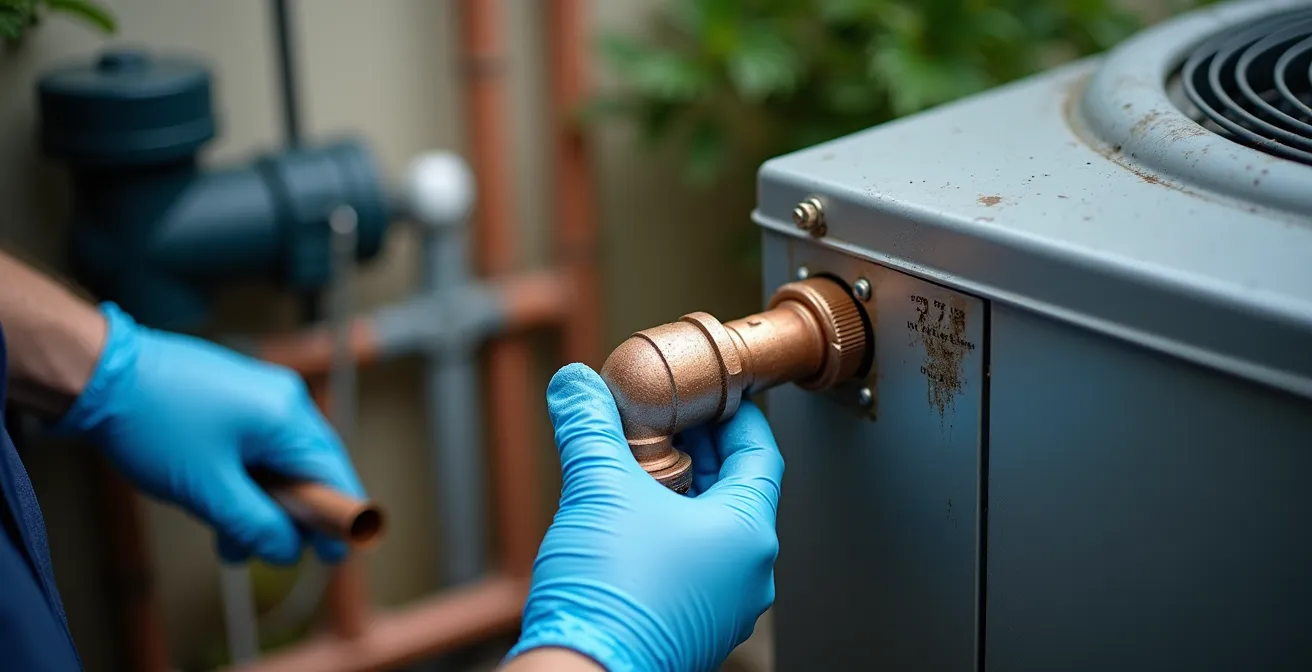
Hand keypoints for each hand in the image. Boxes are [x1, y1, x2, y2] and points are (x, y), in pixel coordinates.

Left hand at [54, 303, 364, 564]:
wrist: (97, 372)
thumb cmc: (152, 424)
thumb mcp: (208, 490)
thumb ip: (255, 524)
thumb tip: (288, 550)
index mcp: (286, 417)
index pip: (332, 473)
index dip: (340, 517)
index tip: (337, 553)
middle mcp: (282, 400)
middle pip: (308, 468)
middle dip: (290, 516)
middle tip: (271, 551)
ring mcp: (258, 394)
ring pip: (278, 460)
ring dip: (261, 503)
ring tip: (229, 539)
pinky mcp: (234, 395)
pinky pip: (256, 444)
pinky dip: (246, 478)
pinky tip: (218, 503)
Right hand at [507, 364, 782, 671]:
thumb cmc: (610, 595)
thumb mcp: (597, 488)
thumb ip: (589, 427)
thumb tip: (575, 384)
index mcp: (748, 535)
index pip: (761, 453)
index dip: (736, 413)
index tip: (713, 389)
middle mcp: (747, 575)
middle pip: (735, 490)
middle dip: (698, 449)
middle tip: (664, 417)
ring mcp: (721, 607)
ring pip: (711, 530)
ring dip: (680, 491)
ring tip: (638, 463)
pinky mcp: (690, 628)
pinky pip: (692, 565)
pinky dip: (668, 531)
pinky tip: (627, 518)